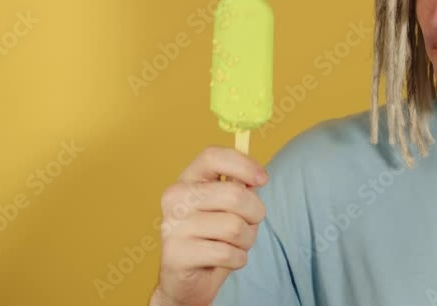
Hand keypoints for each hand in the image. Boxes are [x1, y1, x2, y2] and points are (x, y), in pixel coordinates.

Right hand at [149, 146, 268, 305]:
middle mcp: (175, 197)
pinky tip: (226, 260)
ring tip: (234, 244)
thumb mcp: (229, 207)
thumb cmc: (214, 237)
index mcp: (188, 179)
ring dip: (246, 240)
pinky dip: (237, 259)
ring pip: (234, 226)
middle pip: (234, 194)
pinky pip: (227, 253)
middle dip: (255, 213)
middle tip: (249, 224)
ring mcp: (173, 225)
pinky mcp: (176, 254)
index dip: (243, 164)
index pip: (213, 156)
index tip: (263, 179)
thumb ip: (240, 188)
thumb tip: (256, 178)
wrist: (188, 280)